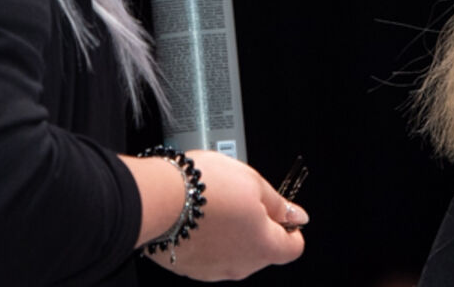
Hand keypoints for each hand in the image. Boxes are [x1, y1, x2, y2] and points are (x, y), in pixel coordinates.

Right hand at [157, 150, 307, 279]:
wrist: (156, 200)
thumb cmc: (204, 189)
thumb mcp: (252, 182)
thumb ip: (278, 203)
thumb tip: (297, 215)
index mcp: (263, 246)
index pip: (293, 247)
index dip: (290, 226)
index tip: (280, 211)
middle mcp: (241, 266)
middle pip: (263, 250)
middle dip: (258, 227)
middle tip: (243, 199)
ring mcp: (214, 271)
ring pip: (235, 253)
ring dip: (232, 232)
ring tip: (216, 204)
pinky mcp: (190, 269)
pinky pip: (209, 255)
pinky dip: (209, 239)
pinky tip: (199, 217)